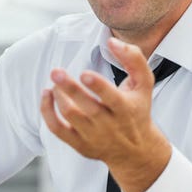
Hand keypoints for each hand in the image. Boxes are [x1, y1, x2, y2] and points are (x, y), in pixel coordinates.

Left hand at [40, 37, 171, 191]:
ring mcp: (93, 136)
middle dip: (69, 88)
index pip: (112, 98)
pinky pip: (57, 129)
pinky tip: (47, 94)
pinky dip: (47, 111)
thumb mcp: (144, 84)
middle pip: (86, 107)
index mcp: (126, 109)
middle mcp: (109, 125)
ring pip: (70, 115)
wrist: (136, 150)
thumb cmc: (137, 110)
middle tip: (56, 72)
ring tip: (56, 81)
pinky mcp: (79, 144)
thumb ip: (134, 59)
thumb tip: (112, 41)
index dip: (98, 86)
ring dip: (58, 96)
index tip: (85, 74)